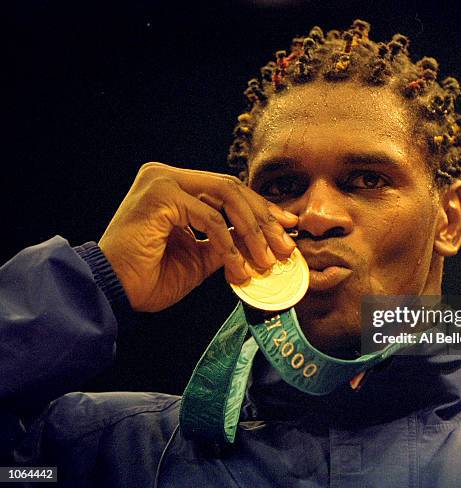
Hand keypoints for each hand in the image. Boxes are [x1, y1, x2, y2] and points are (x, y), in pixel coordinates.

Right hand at [98, 162, 297, 311]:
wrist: (111, 291)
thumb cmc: (148, 277)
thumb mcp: (199, 258)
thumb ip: (226, 242)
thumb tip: (261, 239)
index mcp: (176, 187)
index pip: (229, 191)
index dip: (261, 209)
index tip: (287, 227)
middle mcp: (167, 177)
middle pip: (232, 189)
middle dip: (264, 220)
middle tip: (286, 247)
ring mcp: (162, 181)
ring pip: (226, 197)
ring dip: (252, 230)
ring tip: (267, 259)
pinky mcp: (159, 195)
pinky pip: (208, 218)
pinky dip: (228, 243)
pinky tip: (237, 267)